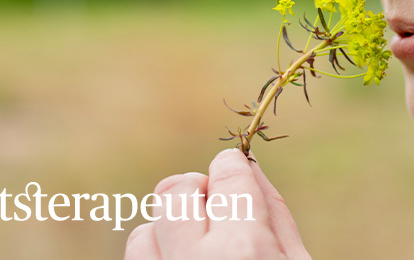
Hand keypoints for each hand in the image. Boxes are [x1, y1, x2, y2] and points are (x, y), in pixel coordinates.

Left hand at [125, 148, 311, 259]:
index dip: (234, 169)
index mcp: (245, 249)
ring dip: (172, 231)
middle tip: (221, 215)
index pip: (227, 172)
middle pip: (176, 190)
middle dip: (198, 191)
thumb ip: (275, 214)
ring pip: (145, 229)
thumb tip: (249, 164)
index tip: (238, 176)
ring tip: (201, 251)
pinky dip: (158, 255)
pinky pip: (137, 259)